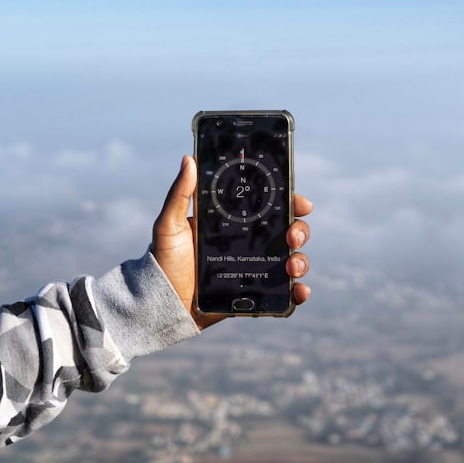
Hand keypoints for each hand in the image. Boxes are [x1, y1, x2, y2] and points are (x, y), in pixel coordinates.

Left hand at [152, 155, 312, 328]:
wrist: (162, 304)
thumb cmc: (164, 261)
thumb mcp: (169, 225)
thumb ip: (179, 194)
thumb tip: (189, 159)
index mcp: (233, 222)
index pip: (268, 205)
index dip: (289, 200)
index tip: (299, 201)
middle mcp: (249, 243)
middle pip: (288, 230)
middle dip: (300, 230)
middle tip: (292, 235)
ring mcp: (255, 269)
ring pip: (291, 259)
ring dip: (301, 260)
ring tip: (293, 265)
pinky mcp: (255, 294)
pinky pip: (284, 292)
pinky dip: (298, 291)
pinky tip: (299, 291)